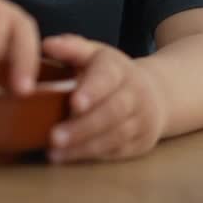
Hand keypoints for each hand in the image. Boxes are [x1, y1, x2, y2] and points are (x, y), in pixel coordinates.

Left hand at [42, 34, 165, 162]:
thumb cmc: (110, 72)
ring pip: (115, 136)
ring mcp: (141, 119)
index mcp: (119, 68)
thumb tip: (46, 44)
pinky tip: (67, 157)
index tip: (74, 102)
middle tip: (54, 137)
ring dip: (84, 146)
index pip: (107, 78)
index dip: (92, 91)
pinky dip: (91, 156)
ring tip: (54, 152)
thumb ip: (71, 48)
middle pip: (112, 112)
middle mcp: (135, 93)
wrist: (156, 93)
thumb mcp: (94, 54)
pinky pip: (116, 152)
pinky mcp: (141, 142)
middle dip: (83, 126)